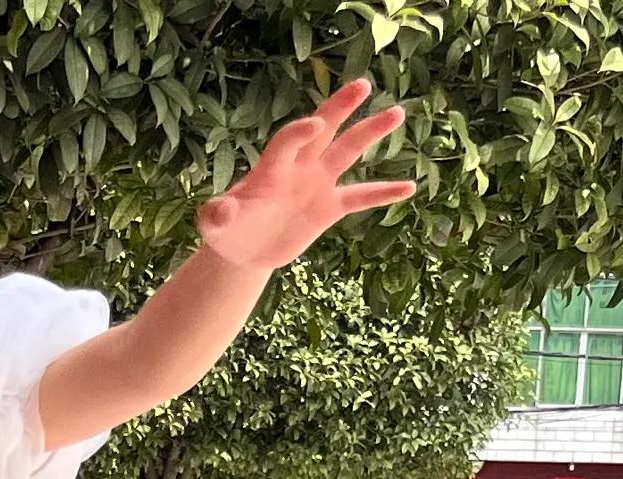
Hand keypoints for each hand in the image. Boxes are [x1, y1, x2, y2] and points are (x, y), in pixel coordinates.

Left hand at [197, 80, 413, 276]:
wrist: (244, 250)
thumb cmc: (225, 230)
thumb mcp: (213, 225)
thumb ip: (215, 215)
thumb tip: (219, 210)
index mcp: (272, 167)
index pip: (287, 141)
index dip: (299, 132)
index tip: (315, 123)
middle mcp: (298, 167)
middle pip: (324, 130)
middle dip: (341, 107)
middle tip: (362, 85)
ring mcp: (317, 183)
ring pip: (348, 151)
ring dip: (371, 132)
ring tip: (397, 112)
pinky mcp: (329, 207)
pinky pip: (360, 197)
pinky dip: (383, 193)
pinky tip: (409, 187)